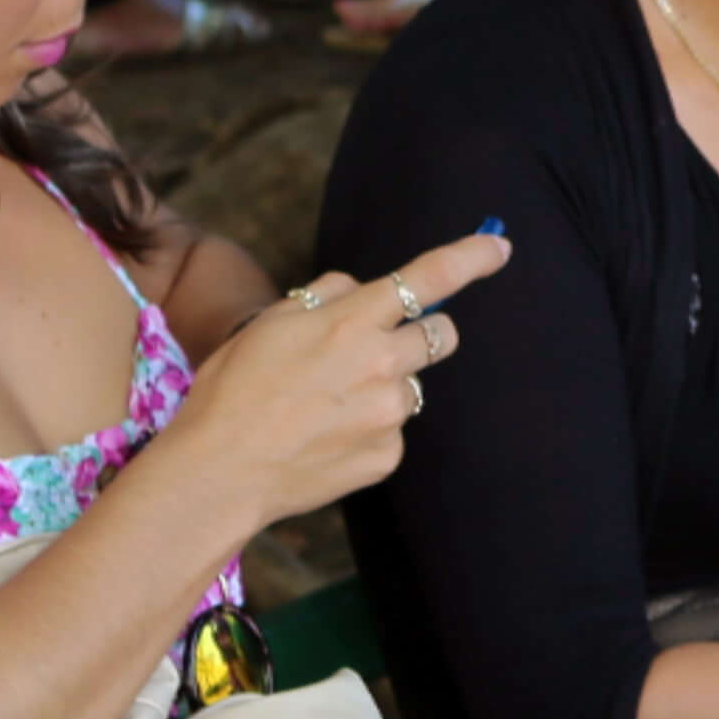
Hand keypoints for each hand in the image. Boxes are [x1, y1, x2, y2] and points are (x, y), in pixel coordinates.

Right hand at [173, 228, 508, 521]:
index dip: (470, 258)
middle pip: (441, 335)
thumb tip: (365, 289)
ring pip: (411, 386)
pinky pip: (392, 430)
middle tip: (378, 347)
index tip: (498, 246)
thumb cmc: (233, 391)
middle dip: (422, 333)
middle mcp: (382, 364)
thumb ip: (328, 296)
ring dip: (384, 386)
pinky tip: (323, 438)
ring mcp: (389, 414)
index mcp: (351, 322)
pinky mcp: (387, 455)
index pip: (428, 278)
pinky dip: (367, 430)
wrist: (220, 472)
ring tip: (325, 405)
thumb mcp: (270, 323)